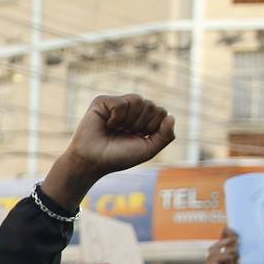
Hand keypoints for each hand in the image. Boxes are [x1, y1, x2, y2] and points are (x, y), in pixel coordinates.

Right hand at [47, 95, 175, 203]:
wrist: (92, 162)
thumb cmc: (118, 157)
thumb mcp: (148, 150)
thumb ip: (165, 136)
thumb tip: (171, 117)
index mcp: (143, 118)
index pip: (161, 113)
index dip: (151, 128)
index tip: (136, 138)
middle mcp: (131, 109)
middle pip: (151, 106)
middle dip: (140, 125)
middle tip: (124, 134)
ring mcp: (117, 104)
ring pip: (138, 100)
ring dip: (129, 121)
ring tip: (116, 129)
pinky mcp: (102, 102)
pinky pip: (121, 103)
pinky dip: (117, 117)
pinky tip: (107, 124)